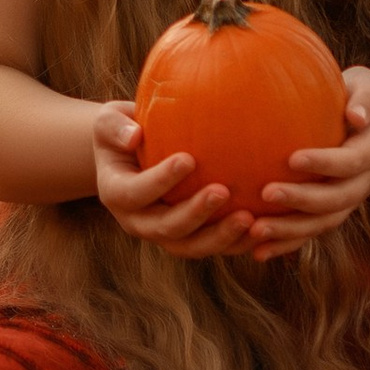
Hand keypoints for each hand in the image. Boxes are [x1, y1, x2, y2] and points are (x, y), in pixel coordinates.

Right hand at [90, 106, 256, 260]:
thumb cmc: (122, 130)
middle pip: (166, 228)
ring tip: (249, 218)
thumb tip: (134, 136)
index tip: (188, 159)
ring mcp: (163, 235)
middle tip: (223, 191)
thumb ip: (115, 126)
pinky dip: (236, 244)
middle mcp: (138, 222)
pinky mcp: (187, 239)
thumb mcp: (109, 121)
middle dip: (195, 213)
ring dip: (220, 236)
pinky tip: (261, 228)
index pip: (136, 192)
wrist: (131, 156)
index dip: (161, 180)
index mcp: (116, 194)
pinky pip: (212, 248)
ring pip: (191, 247)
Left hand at [232, 65, 369, 261]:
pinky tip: (255, 251)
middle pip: (334, 200)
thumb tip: (356, 115)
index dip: (324, 163)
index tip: (293, 158)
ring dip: (290, 231)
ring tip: (255, 231)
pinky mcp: (330, 212)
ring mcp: (346, 201)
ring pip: (321, 223)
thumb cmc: (362, 96)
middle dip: (302, 200)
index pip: (350, 162)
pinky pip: (309, 232)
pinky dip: (285, 244)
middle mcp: (361, 183)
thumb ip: (365, 99)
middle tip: (267, 192)